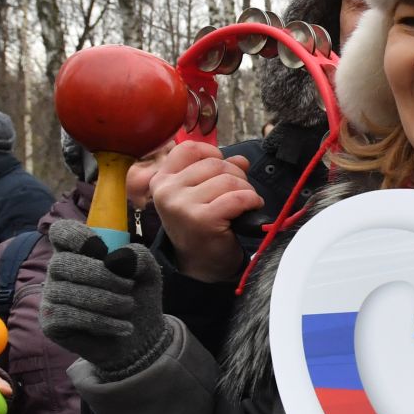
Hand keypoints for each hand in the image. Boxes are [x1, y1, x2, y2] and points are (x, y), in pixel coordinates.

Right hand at [39, 221, 171, 380]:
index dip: (78, 236)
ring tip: (128, 307)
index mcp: (77, 252)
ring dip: (105, 300)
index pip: (60, 232)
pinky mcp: (51, 322)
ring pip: (66, 291)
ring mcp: (51, 297)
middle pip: (63, 262)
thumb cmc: (138, 297)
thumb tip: (117, 258)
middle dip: (101, 275)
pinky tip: (122, 326)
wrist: (142, 337)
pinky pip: (68, 316)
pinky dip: (101, 321)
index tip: (102, 251)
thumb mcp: (148, 273)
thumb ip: (139, 256)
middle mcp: (58, 272)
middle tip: (128, 287)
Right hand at [149, 142, 263, 282]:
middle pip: (215, 164)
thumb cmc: (202, 227)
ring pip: (228, 179)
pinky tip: (251, 208)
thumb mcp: (202, 195)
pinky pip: (237, 198)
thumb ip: (217, 172)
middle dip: (237, 176)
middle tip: (241, 193)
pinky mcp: (202, 219)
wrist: (200, 265)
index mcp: (162, 180)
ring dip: (246, 190)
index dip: (213, 154)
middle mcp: (167, 190)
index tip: (224, 169)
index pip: (189, 149)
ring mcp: (182, 205)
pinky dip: (251, 201)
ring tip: (245, 203)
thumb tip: (240, 159)